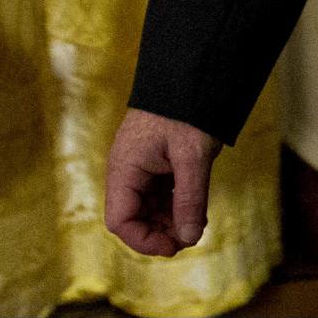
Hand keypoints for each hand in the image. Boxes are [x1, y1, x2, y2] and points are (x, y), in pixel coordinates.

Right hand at [104, 107, 221, 255]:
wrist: (191, 71)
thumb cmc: (186, 109)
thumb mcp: (192, 156)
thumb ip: (190, 198)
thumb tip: (188, 238)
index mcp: (125, 169)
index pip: (120, 220)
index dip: (144, 240)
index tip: (174, 246)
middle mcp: (127, 170)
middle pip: (135, 217)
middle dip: (161, 231)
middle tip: (191, 235)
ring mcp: (141, 166)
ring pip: (149, 207)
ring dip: (170, 219)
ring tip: (196, 220)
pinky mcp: (156, 161)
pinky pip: (160, 192)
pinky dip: (176, 203)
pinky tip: (195, 206)